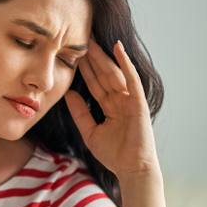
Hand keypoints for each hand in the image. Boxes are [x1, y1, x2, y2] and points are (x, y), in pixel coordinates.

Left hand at [65, 41, 159, 183]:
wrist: (132, 169)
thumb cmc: (114, 154)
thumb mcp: (90, 132)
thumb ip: (80, 113)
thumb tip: (68, 94)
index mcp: (111, 106)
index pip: (95, 83)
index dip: (84, 69)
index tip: (72, 53)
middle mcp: (121, 99)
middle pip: (103, 74)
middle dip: (92, 57)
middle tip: (80, 37)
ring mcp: (130, 99)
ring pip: (114, 73)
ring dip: (103, 56)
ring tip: (91, 39)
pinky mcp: (138, 102)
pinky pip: (131, 79)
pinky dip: (125, 63)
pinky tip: (118, 48)